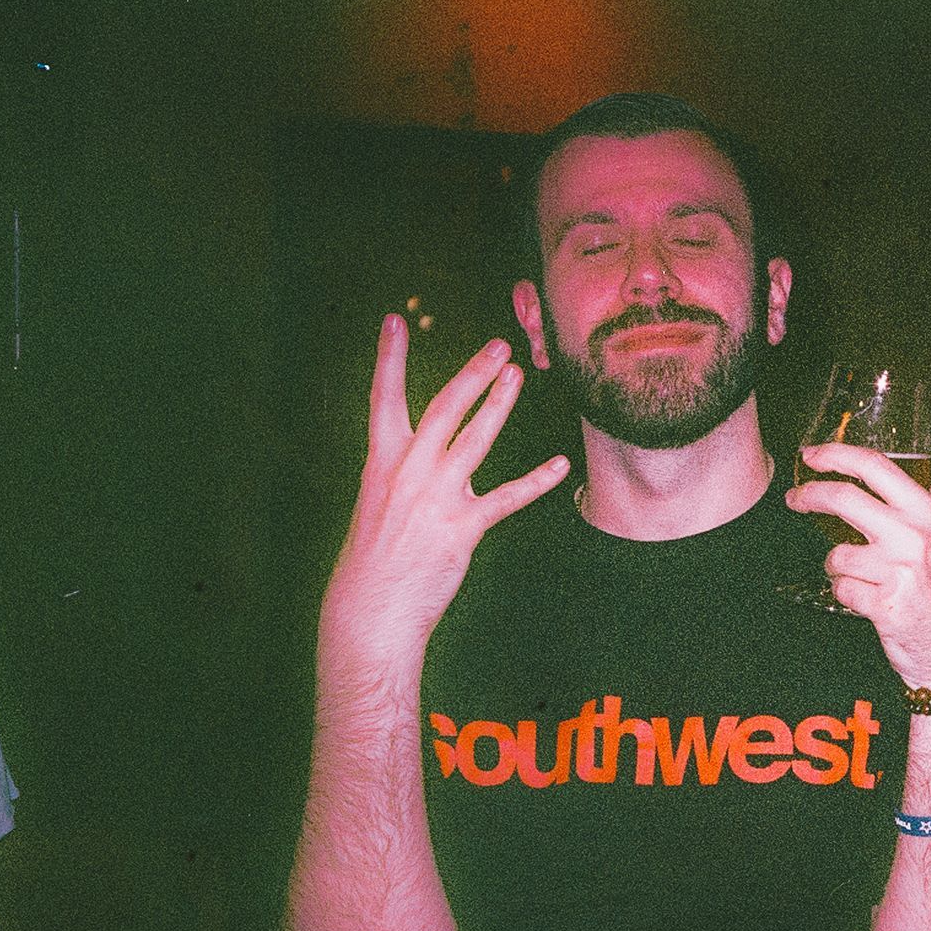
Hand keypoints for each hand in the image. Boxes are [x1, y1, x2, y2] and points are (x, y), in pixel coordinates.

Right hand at [324, 317, 568, 654]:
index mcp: (381, 462)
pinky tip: (560, 465)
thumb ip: (405, 473)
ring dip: (500, 404)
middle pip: (444, 407)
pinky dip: (537, 480)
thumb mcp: (379, 504)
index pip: (383, 398)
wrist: (370, 609)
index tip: (394, 321)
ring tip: (519, 375)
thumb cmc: (376, 558)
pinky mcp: (463, 529)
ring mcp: (436, 498)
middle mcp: (408, 472)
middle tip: (498, 345)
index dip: (389, 358)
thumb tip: (431, 455)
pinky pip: (507, 497)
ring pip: (476, 439)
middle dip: (472, 372)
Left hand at [784, 442, 930, 687]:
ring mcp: (897, 570)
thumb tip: (919, 480)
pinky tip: (866, 600)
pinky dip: (846, 595)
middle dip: (809, 496)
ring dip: (838, 567)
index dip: (836, 455)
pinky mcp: (882, 604)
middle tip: (795, 499)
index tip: (812, 455)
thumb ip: (930, 511)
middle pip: (843, 498)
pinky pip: (841, 589)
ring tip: (859, 579)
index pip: (875, 467)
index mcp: (928, 514)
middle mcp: (913, 536)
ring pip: (837, 554)